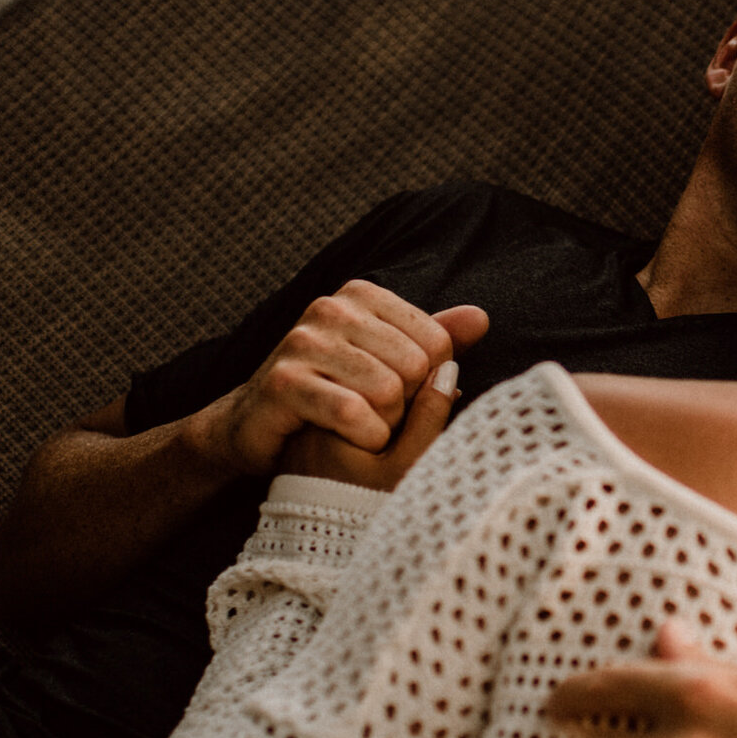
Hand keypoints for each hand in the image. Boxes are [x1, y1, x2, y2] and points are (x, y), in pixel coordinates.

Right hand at [189, 288, 489, 476]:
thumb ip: (434, 339)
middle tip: (382, 419)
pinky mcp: (284, 383)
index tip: (402, 395)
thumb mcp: (386, 362)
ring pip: (387, 390)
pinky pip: (352, 414)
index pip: (438, 342)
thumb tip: (481, 318)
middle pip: (417, 366)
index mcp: (360, 295)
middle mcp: (330, 309)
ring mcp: (302, 342)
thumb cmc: (332, 393)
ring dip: (386, 425)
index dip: (430, 382)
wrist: (255, 426)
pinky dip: (364, 437)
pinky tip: (352, 441)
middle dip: (409, 406)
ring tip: (366, 430)